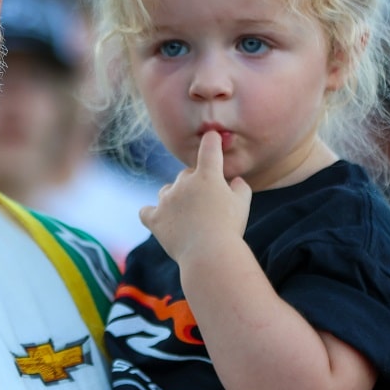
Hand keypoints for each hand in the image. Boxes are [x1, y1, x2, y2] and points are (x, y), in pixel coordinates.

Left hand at [141, 131, 251, 266]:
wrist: (209, 253)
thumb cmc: (230, 227)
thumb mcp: (242, 204)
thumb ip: (239, 187)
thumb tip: (235, 181)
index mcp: (207, 175)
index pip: (209, 149)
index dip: (211, 141)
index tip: (211, 136)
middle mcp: (183, 182)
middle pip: (187, 175)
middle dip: (196, 184)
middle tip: (208, 204)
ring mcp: (166, 200)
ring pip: (167, 191)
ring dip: (175, 197)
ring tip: (187, 215)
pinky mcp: (154, 218)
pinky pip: (146, 211)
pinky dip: (152, 213)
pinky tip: (159, 218)